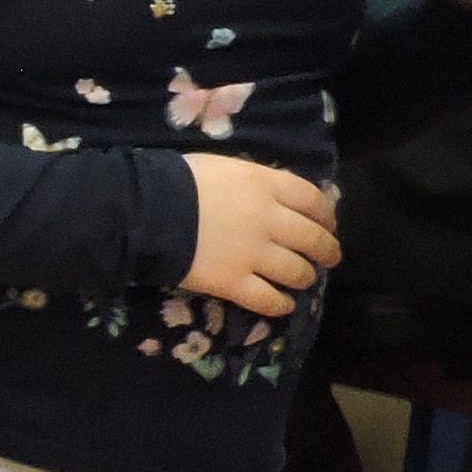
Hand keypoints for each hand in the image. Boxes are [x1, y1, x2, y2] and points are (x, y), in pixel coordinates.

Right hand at [179, 153, 342, 316]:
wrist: (143, 211)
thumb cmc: (176, 181)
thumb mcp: (222, 167)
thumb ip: (254, 181)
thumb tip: (274, 196)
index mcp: (265, 185)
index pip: (313, 200)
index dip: (326, 214)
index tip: (328, 223)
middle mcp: (268, 220)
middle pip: (313, 238)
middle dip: (326, 250)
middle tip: (328, 257)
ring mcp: (253, 254)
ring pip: (297, 272)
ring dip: (305, 277)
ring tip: (302, 279)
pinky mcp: (233, 282)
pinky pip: (268, 300)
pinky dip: (281, 304)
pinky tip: (282, 304)